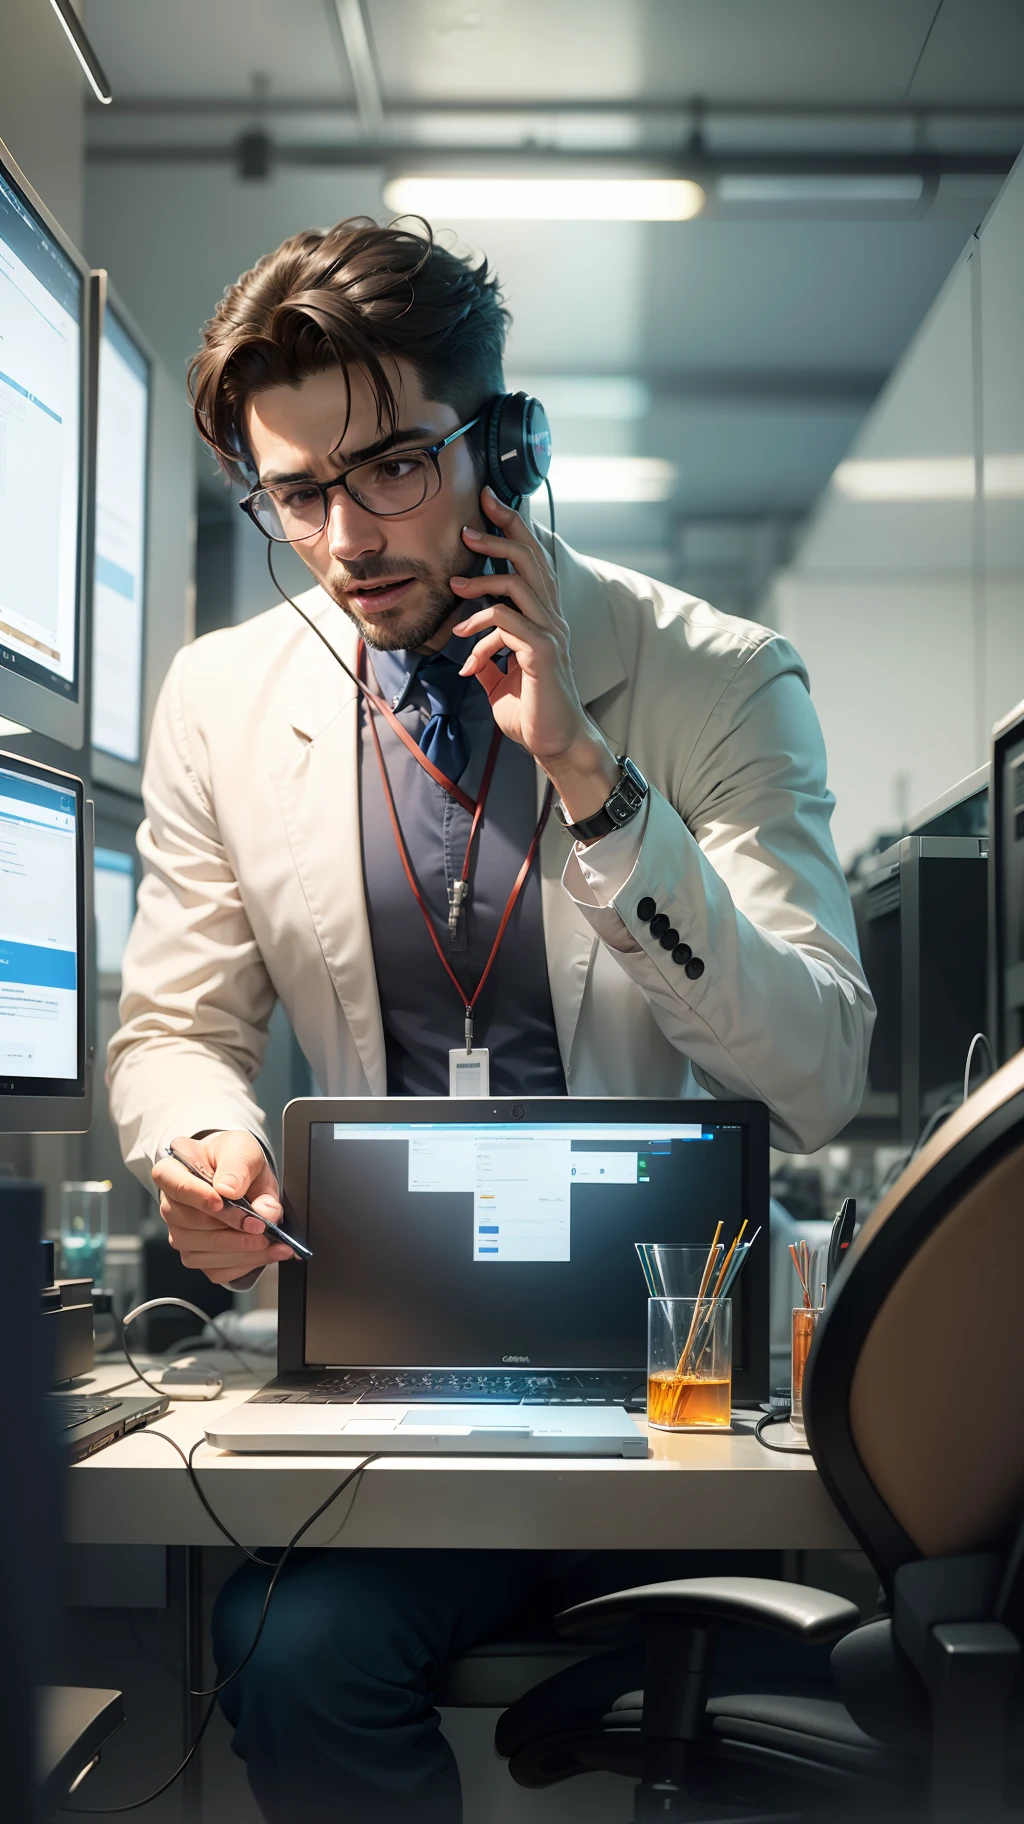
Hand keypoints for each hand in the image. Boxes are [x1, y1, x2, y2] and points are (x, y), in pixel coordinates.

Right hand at [151, 1130, 292, 1285]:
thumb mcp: (242, 1149)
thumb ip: (241, 1168)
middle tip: (261, 1225)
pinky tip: (265, 1253)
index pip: (172, 1182)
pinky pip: (214, 1269)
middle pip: (189, 1222)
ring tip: (272, 1242)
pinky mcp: (196, 1254)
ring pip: (200, 1251)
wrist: (240, 1176)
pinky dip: (242, 1265)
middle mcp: (170, 1204)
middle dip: (230, 1227)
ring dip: (239, 1250)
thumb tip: (237, 1194)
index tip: (222, 1200)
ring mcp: (180, 1232)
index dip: (196, 1195)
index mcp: (173, 1169)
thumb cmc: (234, 1160)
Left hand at [450, 486, 619, 822]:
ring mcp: (549, 634)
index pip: (532, 559)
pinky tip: (464, 651)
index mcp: (543, 616)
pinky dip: (479, 632)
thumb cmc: (531, 708)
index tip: (488, 503)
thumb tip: (465, 641)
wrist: (554, 742)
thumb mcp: (498, 675)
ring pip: (517, 585)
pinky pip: (506, 624)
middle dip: (499, 535)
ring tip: (453, 588)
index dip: (513, 527)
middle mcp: (551, 618)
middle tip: (466, 530)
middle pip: (531, 558)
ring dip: (480, 583)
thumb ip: (486, 652)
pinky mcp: (541, 653)